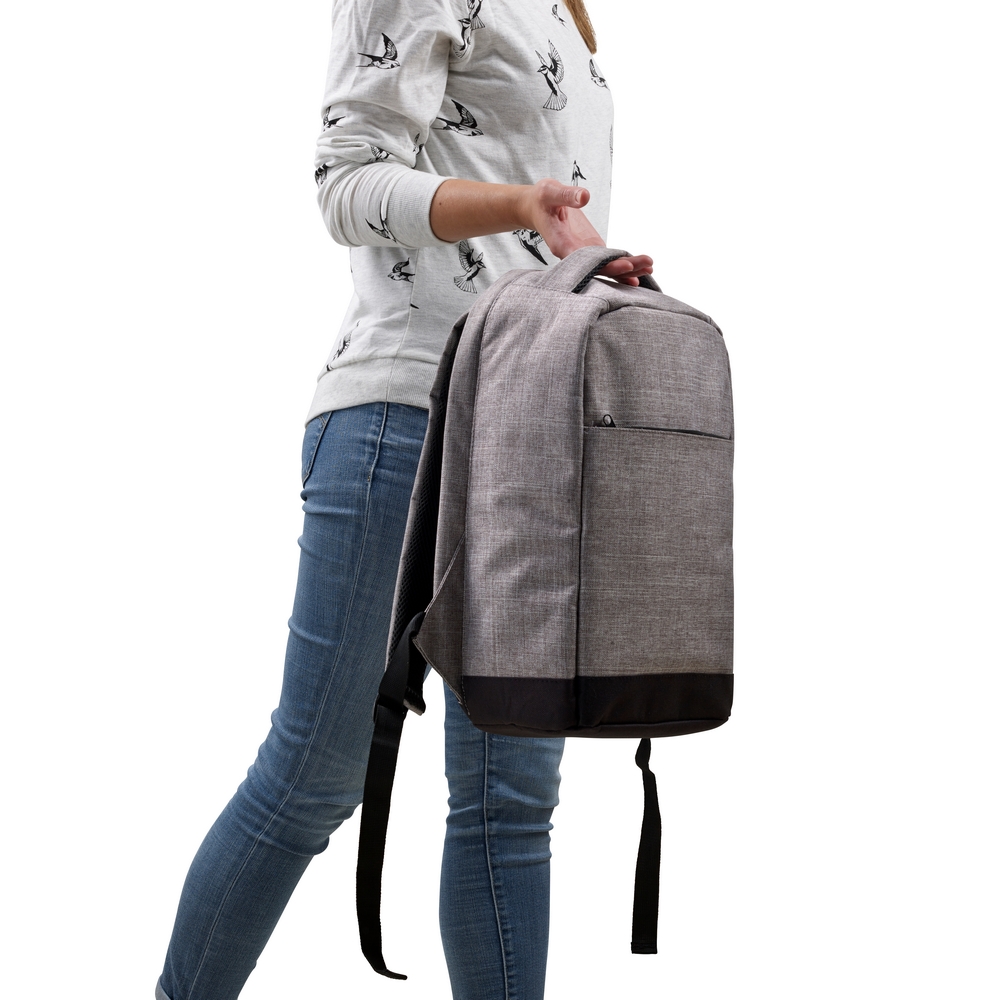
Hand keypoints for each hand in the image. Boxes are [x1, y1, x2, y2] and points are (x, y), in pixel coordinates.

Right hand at [520, 178, 652, 285]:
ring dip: (628, 269)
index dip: (607, 264)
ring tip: (650, 268)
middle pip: (600, 267)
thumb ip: (567, 195)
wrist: (538, 208)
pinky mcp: (590, 248)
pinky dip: (624, 265)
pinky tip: (641, 268)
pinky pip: (608, 260)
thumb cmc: (542, 200)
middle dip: (624, 268)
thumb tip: (586, 196)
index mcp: (562, 244)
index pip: (587, 260)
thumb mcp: (550, 192)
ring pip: (606, 266)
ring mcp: (583, 253)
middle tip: (647, 266)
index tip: (625, 265)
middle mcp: (573, 254)